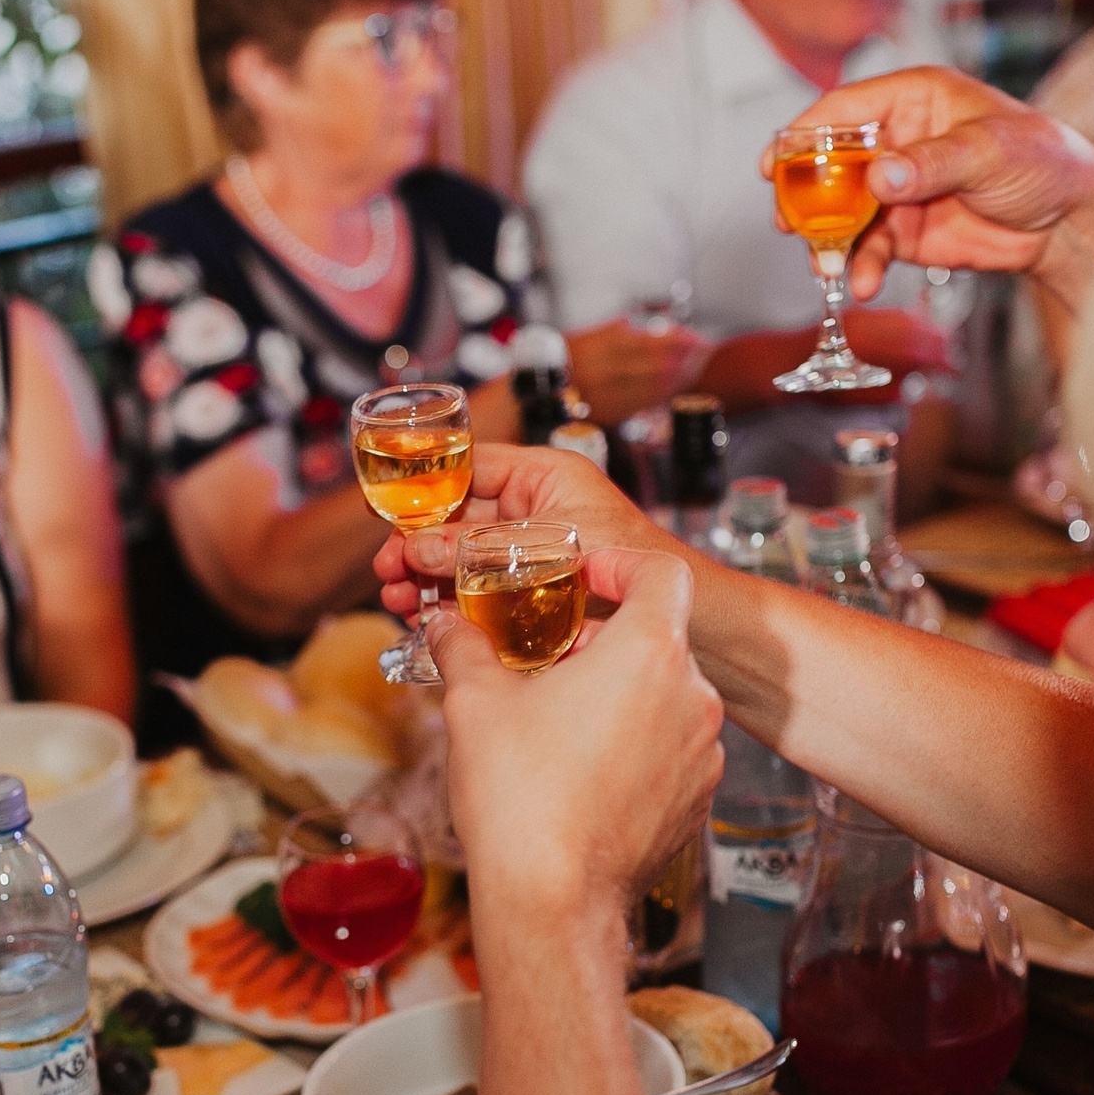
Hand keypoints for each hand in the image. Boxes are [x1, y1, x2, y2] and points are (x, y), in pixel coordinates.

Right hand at [373, 444, 673, 618]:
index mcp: (547, 475)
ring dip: (434, 581)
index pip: (469, 466)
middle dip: (420, 545)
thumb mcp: (544, 550)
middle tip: (388, 572)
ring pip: (472, 560)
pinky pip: (493, 593)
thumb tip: (417, 551)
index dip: (424, 492)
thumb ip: (476, 549)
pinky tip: (435, 626)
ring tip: (402, 604)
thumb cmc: (644, 568)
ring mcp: (543, 551)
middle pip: (462, 518)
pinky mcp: (543, 591)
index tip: (389, 519)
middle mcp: (544, 507)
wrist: (705, 628)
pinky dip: (464, 607)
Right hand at [430, 546, 723, 914]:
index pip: (660, 572)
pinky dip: (636, 744)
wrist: (553, 901)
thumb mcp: (476, 704)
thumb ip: (464, 648)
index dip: (621, 564)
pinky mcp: (697, 799)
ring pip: (666, 697)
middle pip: (659, 638)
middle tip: (550, 657)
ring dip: (621, 695)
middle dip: (604, 641)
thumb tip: (445, 625)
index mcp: (648, 652)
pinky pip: (670, 749)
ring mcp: (702, 753)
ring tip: (562, 718)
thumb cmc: (520, 798)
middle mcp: (692, 697)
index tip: (586, 576)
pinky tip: (584, 769)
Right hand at [563, 317, 709, 425]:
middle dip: (682, 358)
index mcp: (600, 346)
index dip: (674, 340)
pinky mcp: (608, 413)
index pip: (649, 341)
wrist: (533, 394)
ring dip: (676, 377)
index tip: (692, 337)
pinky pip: (641, 403)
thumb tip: (634, 324)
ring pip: (652, 385)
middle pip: (655, 363)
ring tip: (694, 368)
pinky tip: (672, 389)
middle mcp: (606, 370)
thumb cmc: (557, 364)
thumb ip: (610, 330)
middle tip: (702, 351)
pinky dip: (660, 395)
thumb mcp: (581, 337)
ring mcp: (608, 393)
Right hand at [775, 65, 1093, 309]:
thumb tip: (880, 176)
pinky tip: (862, 283)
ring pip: (841, 213)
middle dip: (805, 196)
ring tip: (824, 265)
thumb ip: (931, 163)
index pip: (844, 110)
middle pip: (830, 164)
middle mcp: (896, 142)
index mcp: (913, 101)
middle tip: (787, 221)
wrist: (1069, 222)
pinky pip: (868, 248)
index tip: (775, 161)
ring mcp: (896, 190)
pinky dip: (861, 267)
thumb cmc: (1041, 162)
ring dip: (828, 241)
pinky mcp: (904, 232)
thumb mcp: (988, 152)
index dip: (805, 134)